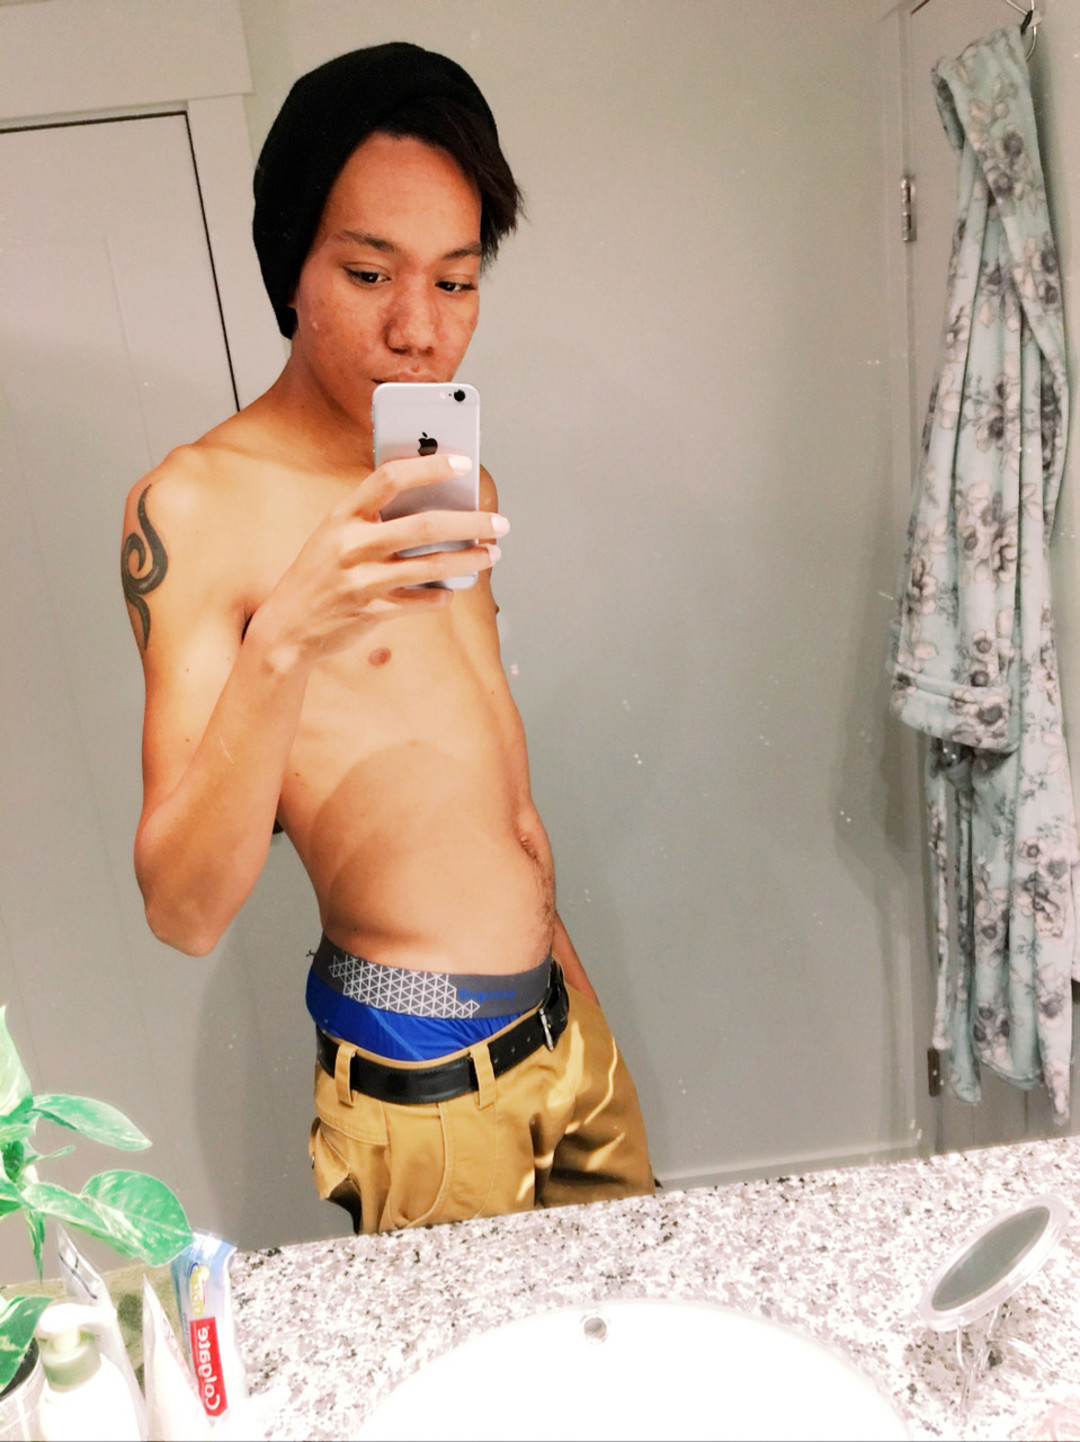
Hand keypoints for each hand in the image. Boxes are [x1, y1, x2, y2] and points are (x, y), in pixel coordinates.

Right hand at [252, 454, 507, 665]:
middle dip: (471, 523)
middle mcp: (352, 544)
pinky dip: (442, 596)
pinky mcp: (372, 611)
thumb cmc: (321, 572)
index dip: (429, 466)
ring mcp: (362, 580)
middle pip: (424, 526)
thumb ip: (374, 516)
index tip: (463, 463)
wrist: (288, 624)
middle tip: (499, 523)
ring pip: (431, 567)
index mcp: (343, 515)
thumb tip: (435, 502)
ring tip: (491, 554)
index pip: (390, 478)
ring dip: (469, 560)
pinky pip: (422, 601)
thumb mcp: (336, 533)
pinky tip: (452, 590)